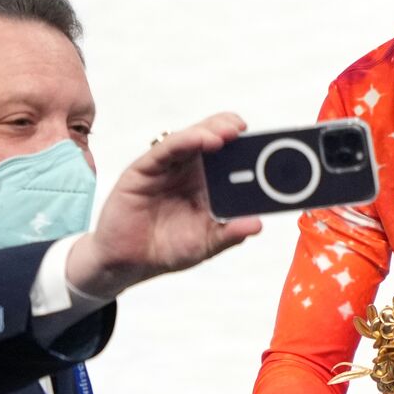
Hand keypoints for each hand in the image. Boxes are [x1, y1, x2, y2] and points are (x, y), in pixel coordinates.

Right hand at [66, 112, 261, 297]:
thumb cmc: (166, 249)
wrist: (127, 264)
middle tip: (245, 130)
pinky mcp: (144, 169)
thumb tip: (257, 224)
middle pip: (212, 138)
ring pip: (191, 137)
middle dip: (229, 129)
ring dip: (211, 131)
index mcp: (208, 183)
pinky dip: (185, 141)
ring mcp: (167, 167)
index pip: (229, 155)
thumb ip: (229, 234)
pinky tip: (201, 140)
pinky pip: (166, 150)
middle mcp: (189, 169)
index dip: (246, 146)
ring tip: (229, 132)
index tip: (266, 142)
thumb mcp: (205, 244)